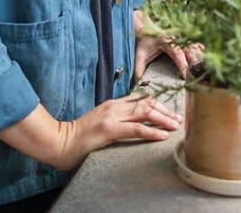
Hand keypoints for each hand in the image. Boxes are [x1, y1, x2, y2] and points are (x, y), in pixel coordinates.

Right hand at [2, 95, 178, 170]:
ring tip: (176, 126)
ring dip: (163, 119)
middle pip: (147, 103)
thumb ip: (117, 119)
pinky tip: (162, 135)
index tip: (172, 112)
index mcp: (113, 104)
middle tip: (180, 119)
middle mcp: (114, 106)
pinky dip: (151, 131)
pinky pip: (135, 129)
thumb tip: (135, 122)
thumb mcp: (102, 122)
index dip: (160, 104)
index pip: (142, 99)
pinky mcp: (108, 129)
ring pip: (144, 113)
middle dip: (166, 111)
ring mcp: (111, 117)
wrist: (60, 142)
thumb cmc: (80, 136)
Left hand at [133, 9, 202, 80]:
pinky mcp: (184, 41)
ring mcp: (181, 39)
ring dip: (199, 56)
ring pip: (194, 47)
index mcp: (166, 42)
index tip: (185, 75)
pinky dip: (200, 51)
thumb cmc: (143, 43)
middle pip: (190, 50)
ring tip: (205, 67)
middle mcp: (176, 39)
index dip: (182, 64)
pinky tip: (206, 59)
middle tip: (199, 73)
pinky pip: (195, 45)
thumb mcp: (139, 55)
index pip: (177, 53)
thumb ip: (139, 69)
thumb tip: (140, 83)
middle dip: (195, 61)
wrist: (145, 29)